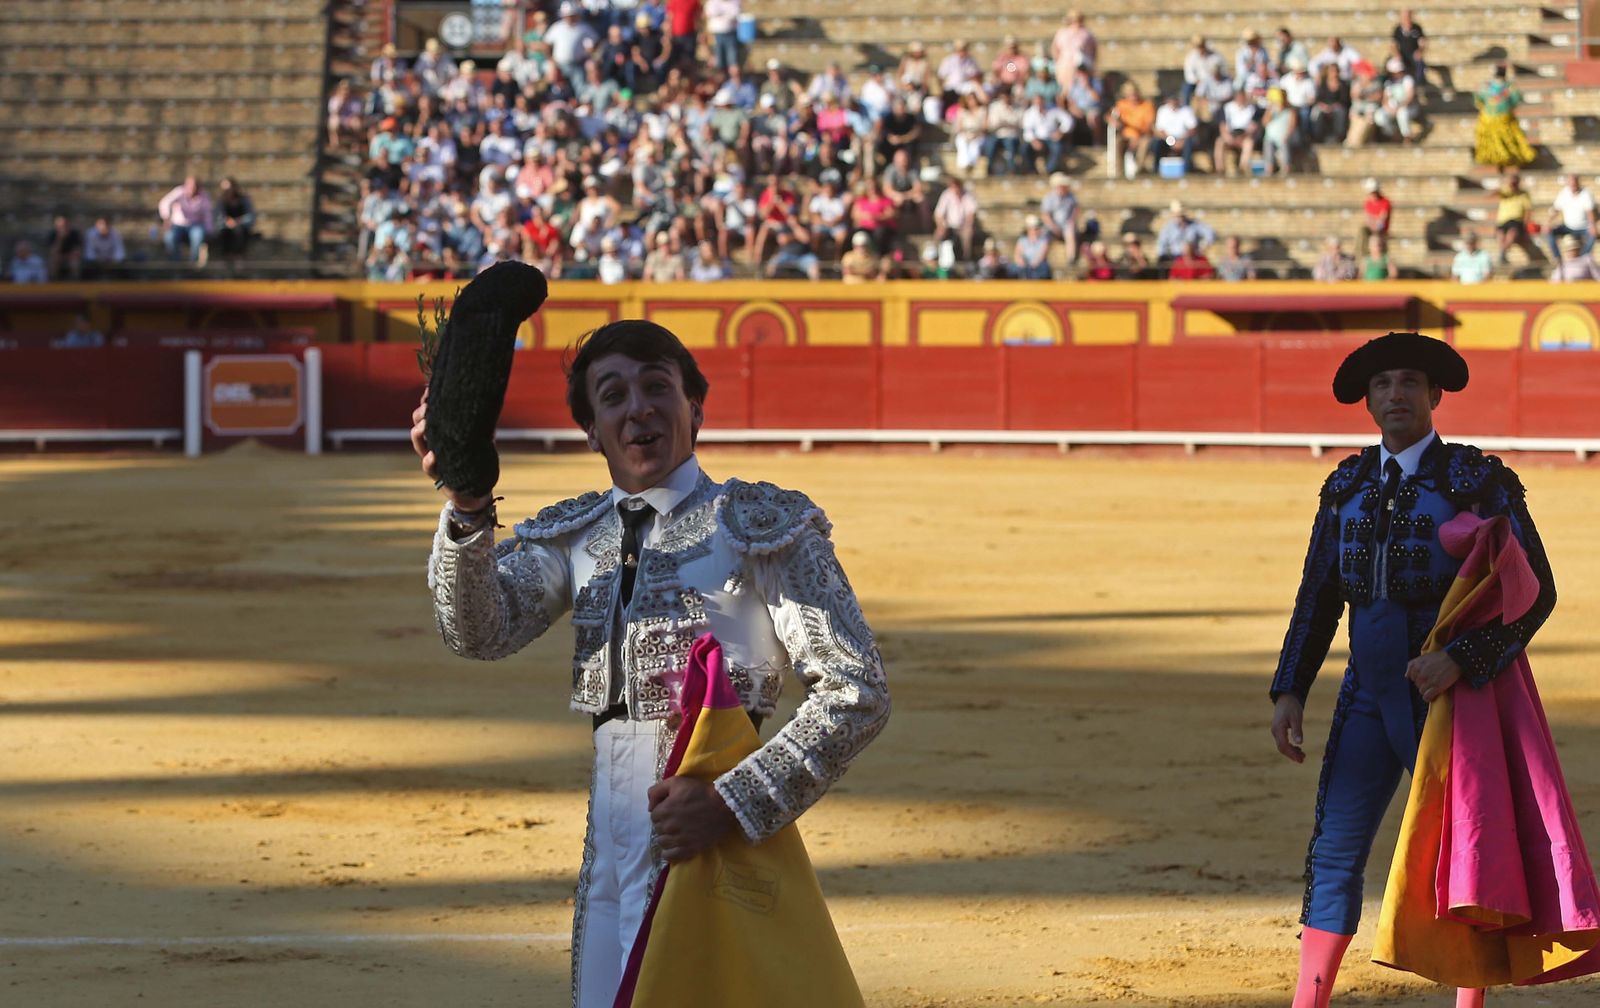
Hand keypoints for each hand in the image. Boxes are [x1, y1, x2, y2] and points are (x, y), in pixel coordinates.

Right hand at [410, 391, 492, 510]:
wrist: (476, 490)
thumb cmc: (476, 461)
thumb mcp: (479, 439)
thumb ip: (480, 423)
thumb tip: (489, 402)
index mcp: (439, 434)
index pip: (425, 415)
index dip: (425, 403)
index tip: (429, 392)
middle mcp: (432, 446)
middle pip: (418, 426)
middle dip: (420, 415)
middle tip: (428, 407)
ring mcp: (433, 460)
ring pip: (418, 444)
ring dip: (420, 432)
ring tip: (426, 425)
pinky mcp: (438, 476)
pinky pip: (428, 467)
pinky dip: (429, 461)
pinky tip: (433, 455)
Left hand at [647, 776, 737, 863]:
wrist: (724, 804)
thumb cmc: (700, 791)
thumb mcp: (676, 782)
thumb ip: (656, 791)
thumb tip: (650, 807)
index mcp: (664, 811)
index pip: (654, 816)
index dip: (662, 811)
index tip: (671, 809)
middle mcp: (669, 827)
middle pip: (658, 829)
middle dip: (665, 824)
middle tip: (676, 819)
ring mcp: (679, 840)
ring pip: (663, 843)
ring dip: (667, 837)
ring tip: (677, 832)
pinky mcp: (689, 849)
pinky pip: (670, 856)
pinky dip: (669, 852)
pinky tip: (675, 846)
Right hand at [1271, 694, 1305, 763]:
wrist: (1286, 698)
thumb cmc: (1291, 707)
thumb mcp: (1296, 718)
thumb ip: (1297, 731)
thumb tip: (1299, 743)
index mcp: (1278, 729)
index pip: (1283, 745)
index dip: (1291, 753)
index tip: (1300, 759)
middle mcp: (1275, 731)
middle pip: (1282, 748)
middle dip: (1291, 755)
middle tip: (1302, 760)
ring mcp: (1276, 731)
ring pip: (1282, 746)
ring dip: (1291, 752)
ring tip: (1302, 755)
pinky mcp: (1279, 730)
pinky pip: (1283, 742)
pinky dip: (1290, 746)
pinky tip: (1298, 748)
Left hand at [1405, 651, 1461, 702]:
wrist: (1455, 659)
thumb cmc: (1440, 657)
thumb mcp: (1423, 657)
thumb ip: (1413, 665)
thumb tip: (1407, 676)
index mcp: (1415, 666)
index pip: (1410, 677)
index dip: (1418, 677)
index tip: (1425, 676)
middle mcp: (1419, 674)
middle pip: (1417, 684)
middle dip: (1423, 683)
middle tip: (1432, 680)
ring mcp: (1427, 681)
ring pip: (1421, 691)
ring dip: (1427, 690)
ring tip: (1435, 686)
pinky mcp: (1436, 687)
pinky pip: (1427, 697)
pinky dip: (1429, 697)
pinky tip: (1433, 695)